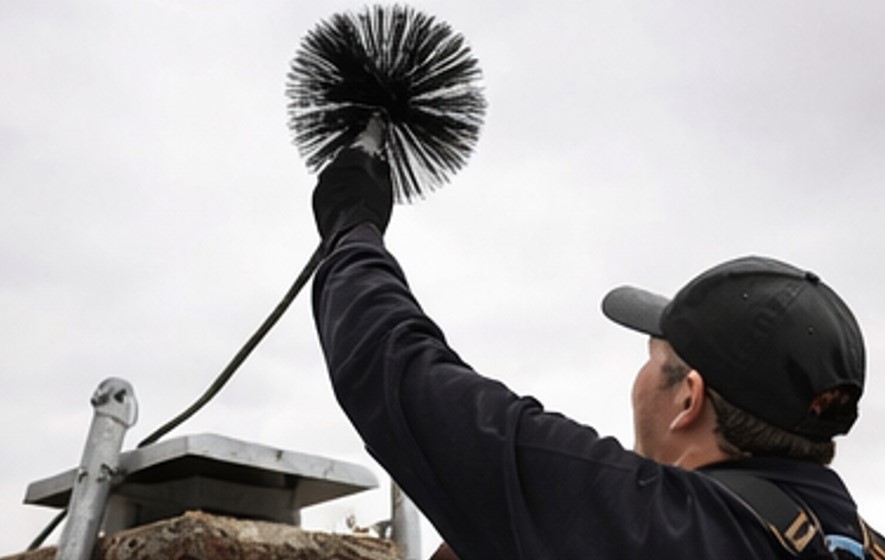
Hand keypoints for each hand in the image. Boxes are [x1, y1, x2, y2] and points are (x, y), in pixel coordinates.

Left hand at [312, 116, 391, 244]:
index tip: (378, 119)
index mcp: (355, 155)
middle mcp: (335, 165)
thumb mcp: (385, 183)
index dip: (375, 128)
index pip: (367, 136)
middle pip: (350, 158)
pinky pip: (331, 189)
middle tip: (373, 177)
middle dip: (360, 164)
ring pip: (339, 174)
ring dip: (349, 180)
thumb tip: (377, 155)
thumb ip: (379, 164)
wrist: (351, 233)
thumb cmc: (371, 209)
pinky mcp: (318, 197)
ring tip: (362, 197)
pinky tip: (351, 205)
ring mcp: (325, 181)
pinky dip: (340, 193)